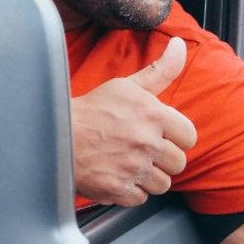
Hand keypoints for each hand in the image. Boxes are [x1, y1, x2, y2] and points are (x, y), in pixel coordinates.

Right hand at [71, 37, 197, 205]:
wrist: (54, 135)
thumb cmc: (93, 110)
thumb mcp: (127, 85)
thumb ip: (161, 70)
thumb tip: (179, 45)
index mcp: (153, 114)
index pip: (189, 136)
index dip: (176, 137)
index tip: (161, 135)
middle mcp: (146, 141)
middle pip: (178, 162)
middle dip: (162, 158)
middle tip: (141, 149)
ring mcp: (132, 167)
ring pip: (163, 184)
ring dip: (148, 176)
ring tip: (129, 162)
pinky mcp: (117, 189)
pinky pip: (141, 198)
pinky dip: (130, 191)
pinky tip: (117, 174)